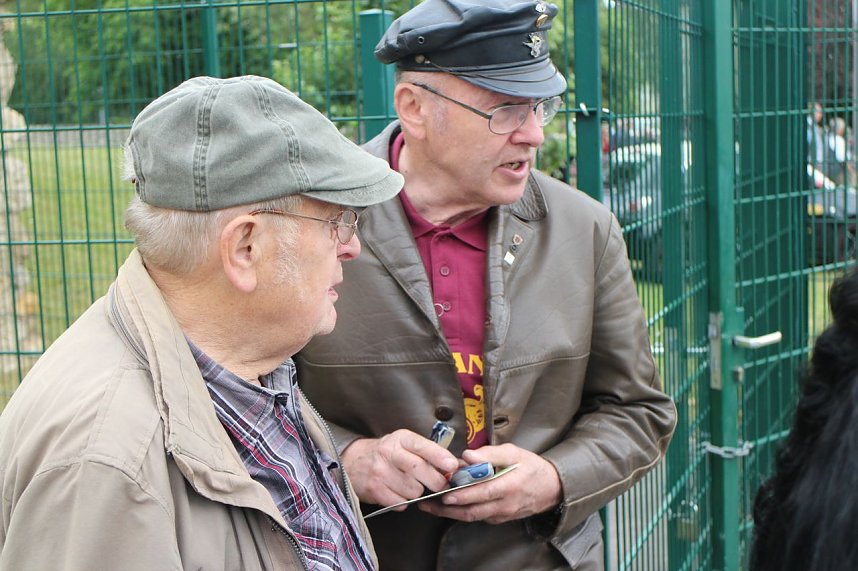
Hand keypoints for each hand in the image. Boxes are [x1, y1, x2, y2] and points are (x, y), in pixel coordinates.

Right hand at [341, 429, 459, 508]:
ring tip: (410, 485)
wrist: (353, 462)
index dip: (439, 456)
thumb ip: (427, 453)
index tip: (452, 465)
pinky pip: (401, 503)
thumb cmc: (387, 454)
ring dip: (417, 492)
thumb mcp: (405, 444)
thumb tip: (453, 466)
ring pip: (413, 490)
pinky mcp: (374, 490)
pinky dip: (404, 502)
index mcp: (400, 438)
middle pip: (420, 469)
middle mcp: (389, 452)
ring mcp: (380, 471)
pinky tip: (398, 492)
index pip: (422, 445)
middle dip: (436, 481)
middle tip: (440, 485)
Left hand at [418, 443, 561, 523]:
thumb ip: (490, 454)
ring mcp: (502, 514)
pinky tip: (449, 507)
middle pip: (473, 510)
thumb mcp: (514, 452)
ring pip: (473, 517)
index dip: (464, 494)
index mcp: (509, 485)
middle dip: (449, 508)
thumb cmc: (531, 467)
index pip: (483, 492)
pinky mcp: (500, 518)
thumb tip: (468, 456)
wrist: (551, 488)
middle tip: (429, 503)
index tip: (446, 493)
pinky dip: (463, 512)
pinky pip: (479, 517)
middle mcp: (505, 504)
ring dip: (451, 514)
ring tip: (431, 507)